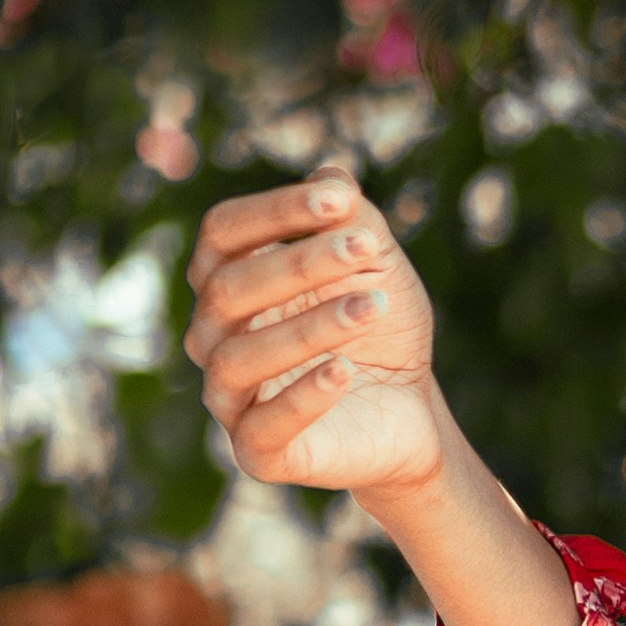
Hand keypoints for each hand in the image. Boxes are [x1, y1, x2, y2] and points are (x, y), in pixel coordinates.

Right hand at [185, 162, 447, 504]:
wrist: (411, 411)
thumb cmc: (380, 329)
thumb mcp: (374, 266)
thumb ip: (350, 219)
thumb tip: (331, 172)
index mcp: (226, 283)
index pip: (223, 232)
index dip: (276, 209)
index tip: (341, 197)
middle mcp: (213, 337)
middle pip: (229, 288)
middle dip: (301, 262)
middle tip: (368, 248)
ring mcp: (229, 398)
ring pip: (240, 356)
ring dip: (311, 325)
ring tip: (375, 306)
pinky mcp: (258, 454)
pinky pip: (262, 426)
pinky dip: (302, 396)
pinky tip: (345, 371)